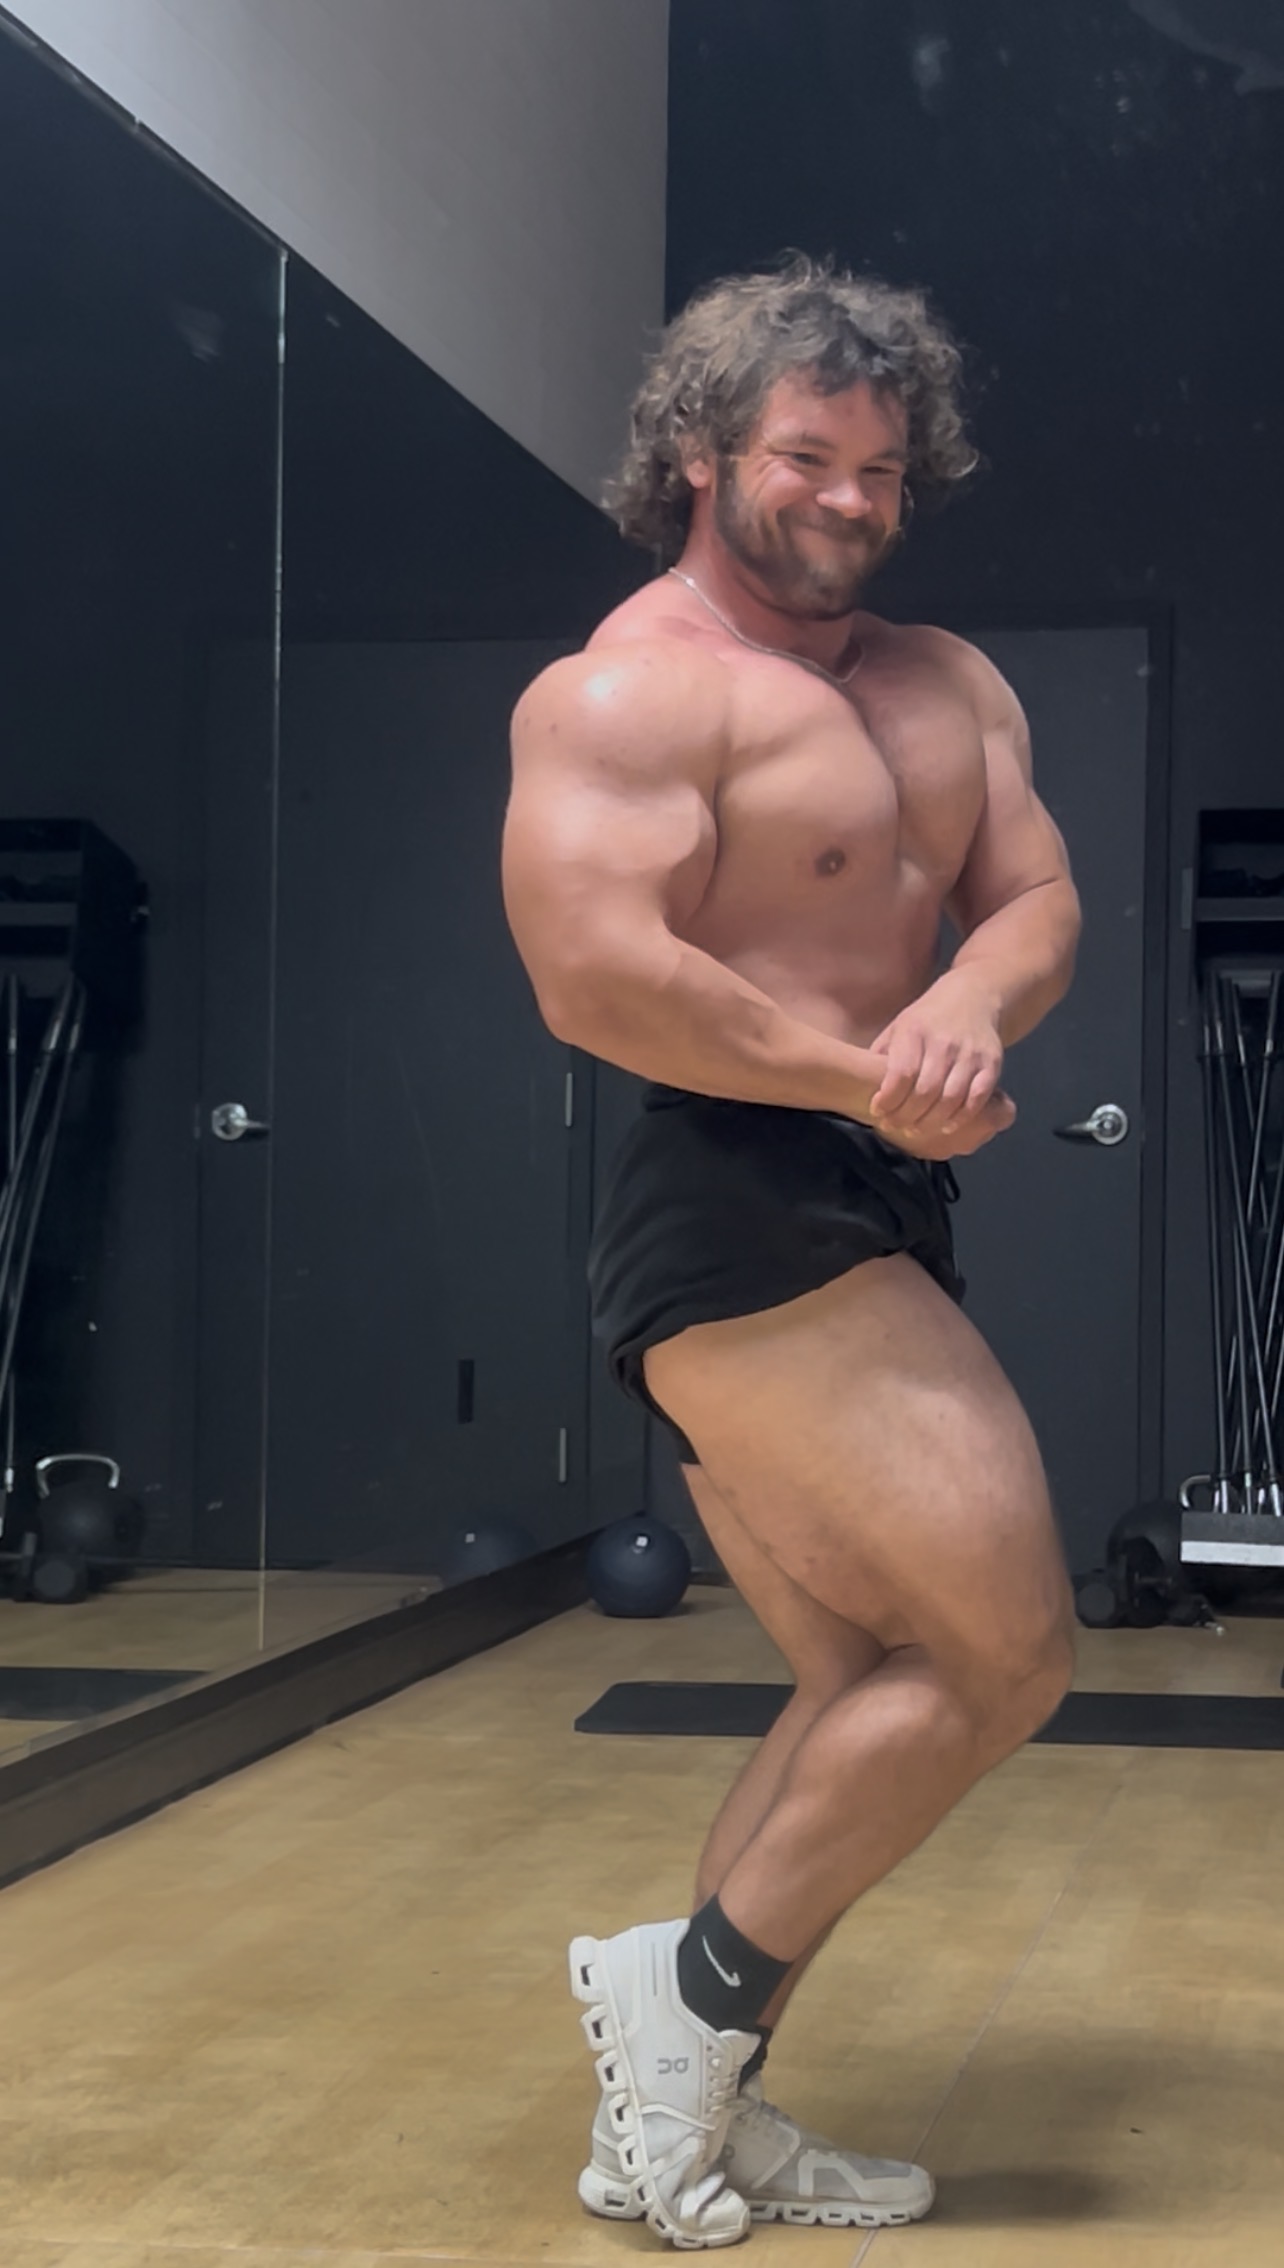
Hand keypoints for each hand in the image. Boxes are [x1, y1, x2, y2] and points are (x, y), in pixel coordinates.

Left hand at [864, 972, 1012, 1155]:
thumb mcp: (899, 1027)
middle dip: (907, 1116)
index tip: (878, 1112)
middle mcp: (944, 1042)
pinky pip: (978, 1097)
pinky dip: (962, 1117)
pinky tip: (947, 1126)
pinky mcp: (991, 1063)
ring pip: (951, 1098)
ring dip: (932, 1121)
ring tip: (916, 1130)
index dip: (889, 1099)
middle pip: (926, 1091)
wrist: (973, 997)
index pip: (901, 1073)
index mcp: (915, 1031)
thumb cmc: (927, 1019)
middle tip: (895, 1127)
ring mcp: (970, 1053)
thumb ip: (882, 1054)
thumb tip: (858, 1085)